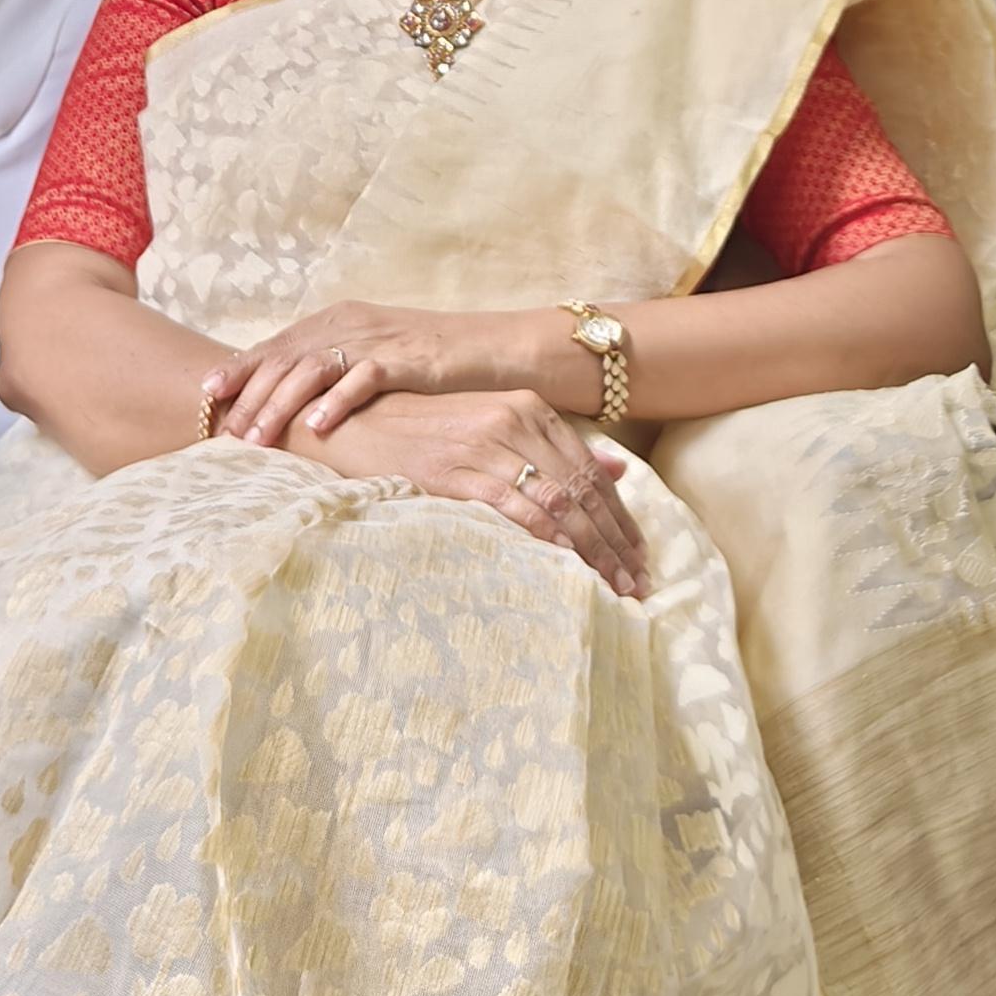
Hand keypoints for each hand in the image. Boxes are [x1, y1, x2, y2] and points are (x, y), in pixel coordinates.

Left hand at [204, 302, 510, 445]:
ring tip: (259, 435)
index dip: (239, 368)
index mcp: (333, 320)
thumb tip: (281, 402)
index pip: (275, 345)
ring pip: (313, 369)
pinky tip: (317, 424)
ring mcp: (375, 339)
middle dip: (251, 395)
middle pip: (285, 358)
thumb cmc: (423, 362)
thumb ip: (327, 370)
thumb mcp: (366, 357)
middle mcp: (347, 323)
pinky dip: (336, 401)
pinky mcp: (405, 359)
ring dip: (281, 403)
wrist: (487, 348)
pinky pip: (363, 379)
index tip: (206, 394)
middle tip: (229, 432)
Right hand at [294, 386, 650, 601]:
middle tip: (637, 584)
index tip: (639, 556)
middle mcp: (515, 421)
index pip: (591, 471)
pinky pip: (515, 509)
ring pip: (558, 504)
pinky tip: (567, 566)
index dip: (621, 518)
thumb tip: (617, 469)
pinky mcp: (458, 472)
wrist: (356, 424)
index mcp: (529, 409)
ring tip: (613, 587)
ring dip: (591, 550)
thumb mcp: (495, 427)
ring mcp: (487, 446)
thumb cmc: (425, 431)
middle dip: (615, 542)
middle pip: (582, 490)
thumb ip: (554, 447)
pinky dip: (546, 538)